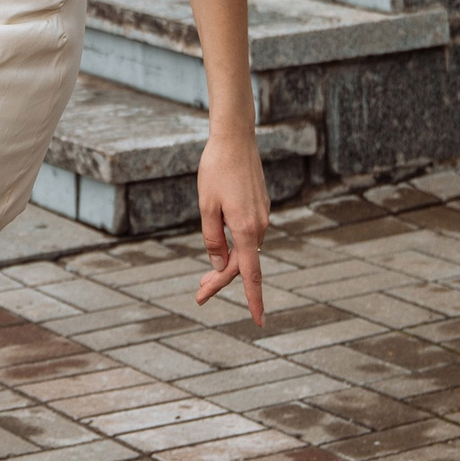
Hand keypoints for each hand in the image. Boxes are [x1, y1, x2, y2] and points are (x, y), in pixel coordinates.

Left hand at [196, 124, 267, 325]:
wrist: (235, 139)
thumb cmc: (216, 170)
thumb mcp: (206, 207)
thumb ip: (213, 239)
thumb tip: (219, 265)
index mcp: (247, 230)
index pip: (251, 275)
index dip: (254, 300)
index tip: (259, 322)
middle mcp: (260, 226)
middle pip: (242, 264)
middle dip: (220, 281)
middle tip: (198, 295)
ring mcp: (262, 216)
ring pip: (245, 250)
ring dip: (226, 264)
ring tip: (203, 278)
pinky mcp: (259, 208)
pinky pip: (247, 236)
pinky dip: (234, 248)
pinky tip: (220, 247)